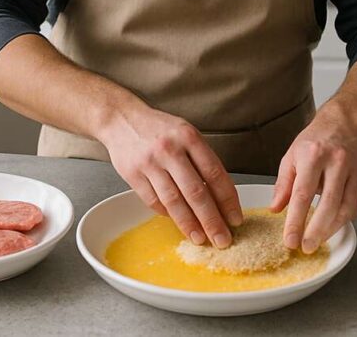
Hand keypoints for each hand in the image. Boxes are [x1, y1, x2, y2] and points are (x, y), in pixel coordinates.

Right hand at [99, 106, 242, 247]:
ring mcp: (150, 162)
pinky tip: (177, 221)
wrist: (121, 119)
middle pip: (196, 192)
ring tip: (200, 238)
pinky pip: (154, 201)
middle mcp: (170, 149)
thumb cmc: (159, 129)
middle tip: (222, 239)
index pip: (215, 174)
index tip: (235, 218)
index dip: (227, 200)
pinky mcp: (132, 174)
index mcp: (189, 137)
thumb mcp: (186, 134)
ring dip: (189, 224)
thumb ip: (201, 160)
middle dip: (212, 220)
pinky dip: (167, 214)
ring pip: (174, 201)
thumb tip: (220, 197)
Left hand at [270, 111, 356, 253]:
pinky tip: (332, 225)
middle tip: (305, 247)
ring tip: (317, 240)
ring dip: (331, 229)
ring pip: (345, 208)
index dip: (296, 221)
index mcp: (313, 156)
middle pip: (328, 204)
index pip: (303, 195)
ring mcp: (353, 171)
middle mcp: (336, 163)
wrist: (343, 124)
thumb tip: (275, 209)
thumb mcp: (291, 156)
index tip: (290, 240)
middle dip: (316, 231)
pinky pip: (355, 205)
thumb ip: (284, 184)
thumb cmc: (314, 141)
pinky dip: (343, 219)